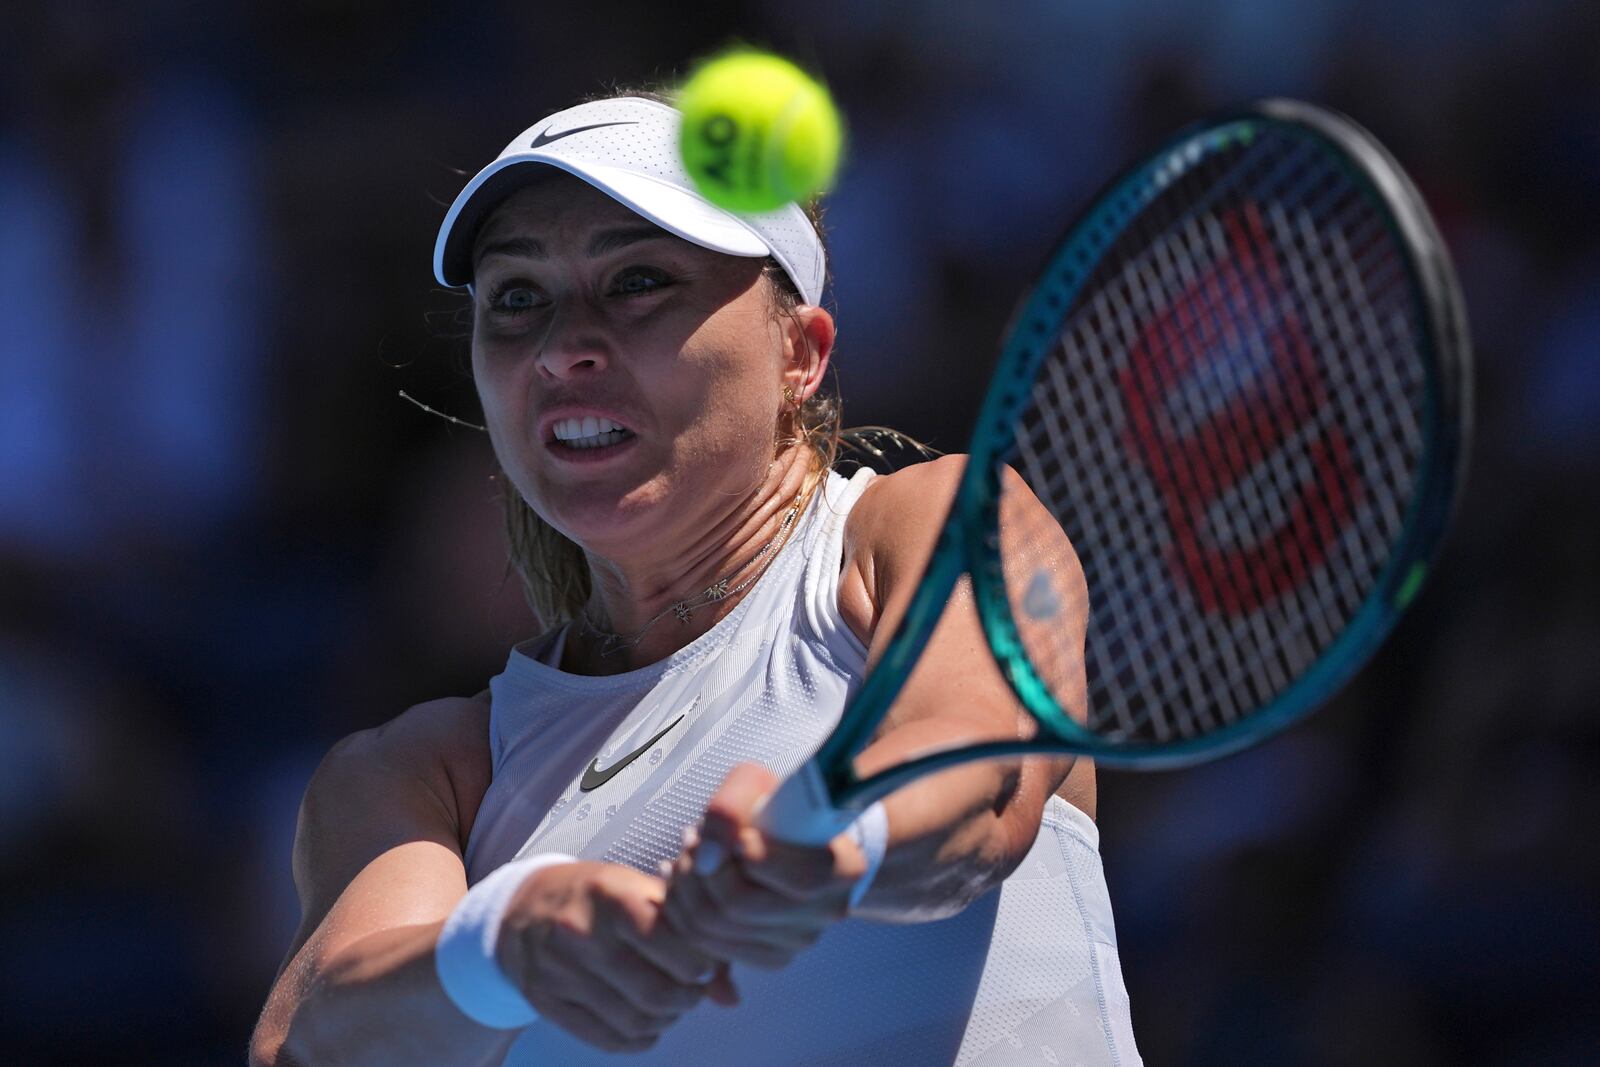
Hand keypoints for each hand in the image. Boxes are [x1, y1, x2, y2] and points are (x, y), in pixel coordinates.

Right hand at [495, 860, 736, 1051]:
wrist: (523, 906)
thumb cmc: (598, 896)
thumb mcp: (640, 892)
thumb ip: (688, 933)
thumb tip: (731, 998)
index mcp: (612, 895)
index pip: (673, 945)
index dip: (700, 964)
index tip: (704, 966)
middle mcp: (582, 933)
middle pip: (656, 992)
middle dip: (687, 999)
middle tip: (692, 990)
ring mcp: (560, 971)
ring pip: (634, 1021)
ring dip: (665, 1020)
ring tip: (671, 1004)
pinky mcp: (546, 1001)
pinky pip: (606, 1039)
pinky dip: (638, 1038)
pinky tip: (646, 1022)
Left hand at [661, 764, 866, 969]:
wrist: (788, 835)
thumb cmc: (775, 805)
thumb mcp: (755, 784)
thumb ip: (728, 809)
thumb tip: (706, 858)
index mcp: (845, 869)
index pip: (798, 879)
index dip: (751, 855)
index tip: (729, 832)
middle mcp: (828, 912)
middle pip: (741, 906)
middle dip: (699, 870)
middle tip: (690, 839)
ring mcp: (800, 941)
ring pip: (716, 928)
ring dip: (685, 888)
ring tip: (685, 856)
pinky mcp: (771, 957)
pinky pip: (709, 947)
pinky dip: (684, 913)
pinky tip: (686, 882)